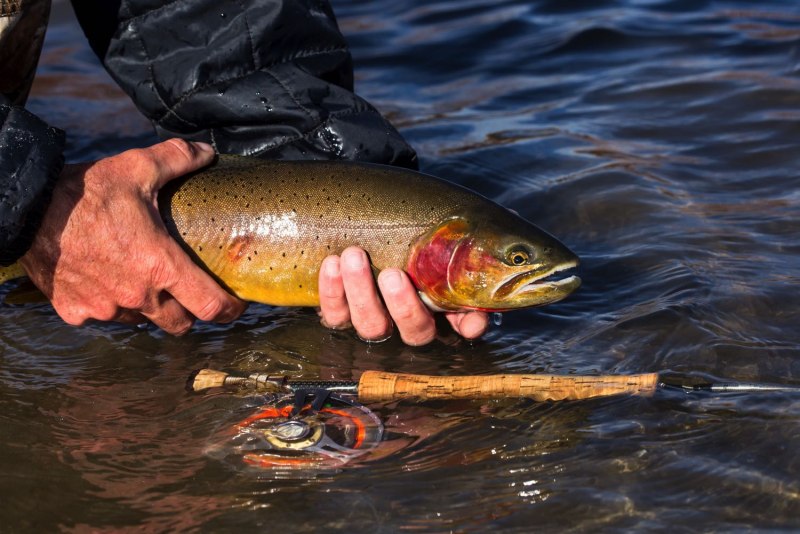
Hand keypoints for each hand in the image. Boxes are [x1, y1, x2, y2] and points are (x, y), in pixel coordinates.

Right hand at [20, 139, 246, 333]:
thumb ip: (178, 159)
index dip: (228, 310)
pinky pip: (102, 317)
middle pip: (179, 324)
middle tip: (190, 292)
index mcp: (159, 265)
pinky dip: (109, 305)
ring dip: (148, 307)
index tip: (234, 304)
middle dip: (190, 312)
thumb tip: (208, 152)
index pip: (209, 306)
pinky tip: (106, 280)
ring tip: (145, 280)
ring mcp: (104, 307)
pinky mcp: (75, 311)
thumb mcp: (137, 167)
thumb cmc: (85, 191)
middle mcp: (136, 294)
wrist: (26, 209)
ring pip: (141, 321)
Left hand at [318, 247, 488, 344]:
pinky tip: (332, 262)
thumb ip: (466, 258)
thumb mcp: (444, 241)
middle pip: (412, 332)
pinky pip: (334, 314)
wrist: (371, 225)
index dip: (465, 326)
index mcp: (438, 309)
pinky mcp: (340, 314)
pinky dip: (331, 290)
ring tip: (353, 255)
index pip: (462, 326)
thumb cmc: (416, 235)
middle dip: (402, 305)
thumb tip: (481, 283)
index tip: (467, 320)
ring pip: (369, 325)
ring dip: (361, 291)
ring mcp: (373, 320)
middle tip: (393, 274)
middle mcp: (406, 324)